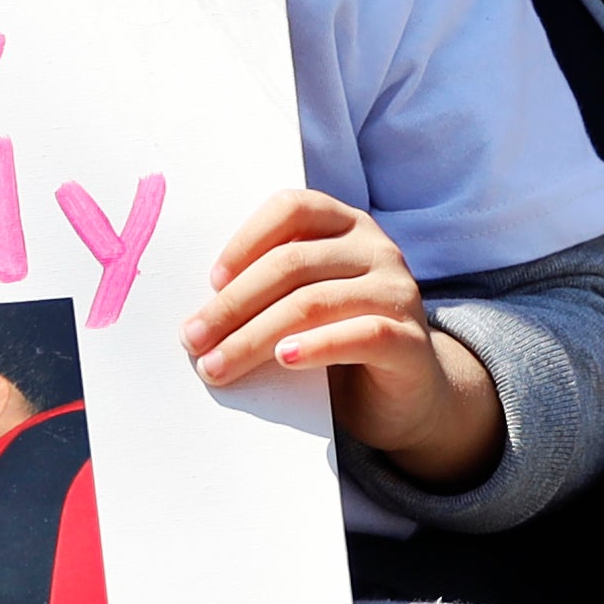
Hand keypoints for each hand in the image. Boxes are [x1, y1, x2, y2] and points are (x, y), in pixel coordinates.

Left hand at [182, 187, 499, 488]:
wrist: (407, 395)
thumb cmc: (339, 342)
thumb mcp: (304, 304)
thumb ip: (269, 291)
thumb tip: (201, 314)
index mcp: (345, 226)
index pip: (291, 208)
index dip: (245, 240)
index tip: (210, 281)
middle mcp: (376, 249)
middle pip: (292, 264)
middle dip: (233, 304)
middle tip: (193, 339)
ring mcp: (397, 292)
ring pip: (314, 303)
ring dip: (254, 337)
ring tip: (218, 365)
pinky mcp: (410, 341)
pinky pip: (361, 335)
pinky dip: (317, 346)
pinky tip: (284, 358)